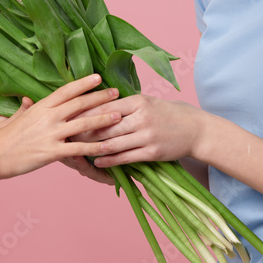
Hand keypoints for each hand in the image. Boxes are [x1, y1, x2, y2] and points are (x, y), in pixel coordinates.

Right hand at [0, 74, 120, 180]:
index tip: (98, 77)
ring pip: (83, 123)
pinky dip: (95, 147)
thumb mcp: (10, 117)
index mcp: (39, 106)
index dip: (83, 83)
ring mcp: (50, 134)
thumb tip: (28, 100)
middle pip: (79, 103)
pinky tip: (109, 147)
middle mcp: (47, 117)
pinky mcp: (51, 152)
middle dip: (100, 97)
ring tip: (119, 116)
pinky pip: (79, 148)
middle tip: (117, 92)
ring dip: (103, 119)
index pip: (65, 90)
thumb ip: (23, 108)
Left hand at [71, 94, 207, 167]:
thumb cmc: (168, 113)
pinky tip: (96, 161)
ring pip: (113, 143)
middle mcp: (142, 117)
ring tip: (77, 150)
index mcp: (138, 101)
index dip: (86, 112)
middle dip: (84, 131)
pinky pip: (125, 157)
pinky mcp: (152, 152)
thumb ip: (125, 104)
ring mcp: (147, 136)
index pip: (106, 106)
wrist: (195, 129)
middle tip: (66, 135)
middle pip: (106, 126)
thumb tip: (97, 104)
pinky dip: (109, 160)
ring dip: (93, 148)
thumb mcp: (148, 102)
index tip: (70, 116)